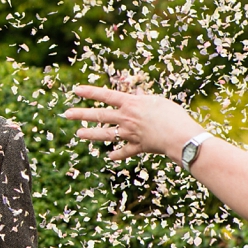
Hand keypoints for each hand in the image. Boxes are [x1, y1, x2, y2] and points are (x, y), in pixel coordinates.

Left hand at [63, 85, 204, 162]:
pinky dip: (118, 154)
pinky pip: (125, 151)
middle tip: (66, 114)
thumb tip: (137, 93)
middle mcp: (126, 118)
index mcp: (131, 104)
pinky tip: (110, 157)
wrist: (181, 137)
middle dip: (81, 114)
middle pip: (99, 115)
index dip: (90, 92)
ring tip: (79, 134)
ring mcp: (130, 134)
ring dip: (91, 134)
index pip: (106, 96)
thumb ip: (144, 98)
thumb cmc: (173, 115)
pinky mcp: (137, 146)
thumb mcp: (158, 101)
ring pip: (106, 134)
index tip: (76, 90)